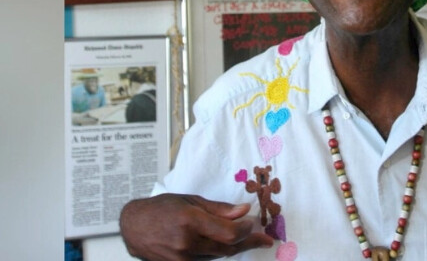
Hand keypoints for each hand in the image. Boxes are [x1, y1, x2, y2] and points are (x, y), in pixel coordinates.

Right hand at [120, 193, 273, 260]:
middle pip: (227, 248)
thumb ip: (219, 209)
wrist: (134, 227)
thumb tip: (243, 211)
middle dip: (248, 242)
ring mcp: (182, 259)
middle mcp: (186, 243)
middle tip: (264, 238)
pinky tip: (226, 245)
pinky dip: (217, 252)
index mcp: (190, 222)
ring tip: (248, 238)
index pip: (229, 233)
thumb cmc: (161, 208)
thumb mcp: (191, 201)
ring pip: (218, 256)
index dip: (247, 231)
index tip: (255, 224)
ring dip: (234, 247)